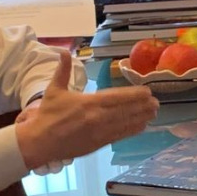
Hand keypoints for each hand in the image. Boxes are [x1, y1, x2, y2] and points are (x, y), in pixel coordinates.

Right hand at [16, 50, 157, 169]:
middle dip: (142, 106)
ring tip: (154, 113)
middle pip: (126, 110)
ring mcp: (99, 132)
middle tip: (157, 102)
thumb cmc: (47, 116)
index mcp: (89, 102)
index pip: (117, 97)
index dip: (134, 95)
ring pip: (125, 124)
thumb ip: (63, 70)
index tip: (147, 92)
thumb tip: (64, 52)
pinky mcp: (98, 144)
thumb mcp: (54, 90)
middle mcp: (98, 117)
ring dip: (141, 118)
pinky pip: (119, 136)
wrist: (39, 142)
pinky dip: (132, 131)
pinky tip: (142, 126)